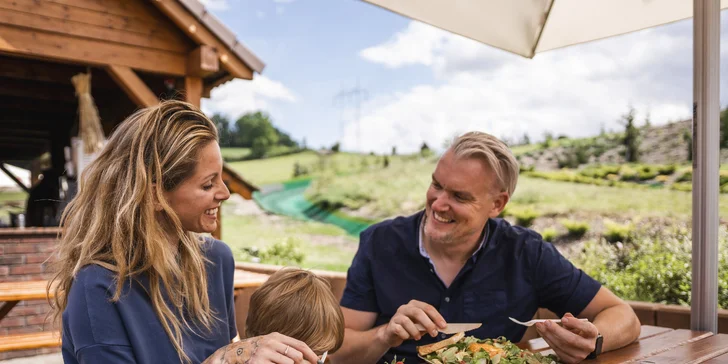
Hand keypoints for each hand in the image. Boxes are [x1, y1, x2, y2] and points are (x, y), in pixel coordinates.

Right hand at [203, 332, 320, 363]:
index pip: (299, 345)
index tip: (317, 361)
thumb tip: (306, 358)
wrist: (233, 354)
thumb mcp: (271, 344)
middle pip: (296, 357)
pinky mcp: (258, 363)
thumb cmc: (256, 351)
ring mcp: (264, 353)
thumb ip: (286, 348)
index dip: (310, 354)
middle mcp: (271, 343)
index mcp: (276, 336)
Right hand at [376, 300, 446, 346]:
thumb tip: (440, 328)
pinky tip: (406, 337)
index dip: (436, 316)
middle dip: (428, 323)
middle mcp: (405, 308)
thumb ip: (429, 325)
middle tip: (434, 333)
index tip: (444, 326)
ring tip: (418, 338)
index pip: (427, 307)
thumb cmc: (409, 328)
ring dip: (415, 331)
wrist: (391, 334)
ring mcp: (397, 316)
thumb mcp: (420, 325)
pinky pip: (399, 330)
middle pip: (418, 312)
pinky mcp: (391, 325)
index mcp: (414, 305)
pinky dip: (405, 335)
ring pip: (407, 321)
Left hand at [535, 313, 598, 363]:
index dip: (575, 323)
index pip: (586, 328)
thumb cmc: (580, 330)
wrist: (586, 343)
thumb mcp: (579, 322)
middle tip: (546, 322)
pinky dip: (548, 341)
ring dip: (548, 335)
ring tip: (540, 326)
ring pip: (562, 345)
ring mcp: (580, 355)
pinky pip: (557, 350)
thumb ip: (572, 319)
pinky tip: (542, 333)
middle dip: (557, 331)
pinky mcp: (571, 360)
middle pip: (572, 339)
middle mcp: (589, 346)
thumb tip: (565, 316)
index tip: (563, 319)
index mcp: (593, 333)